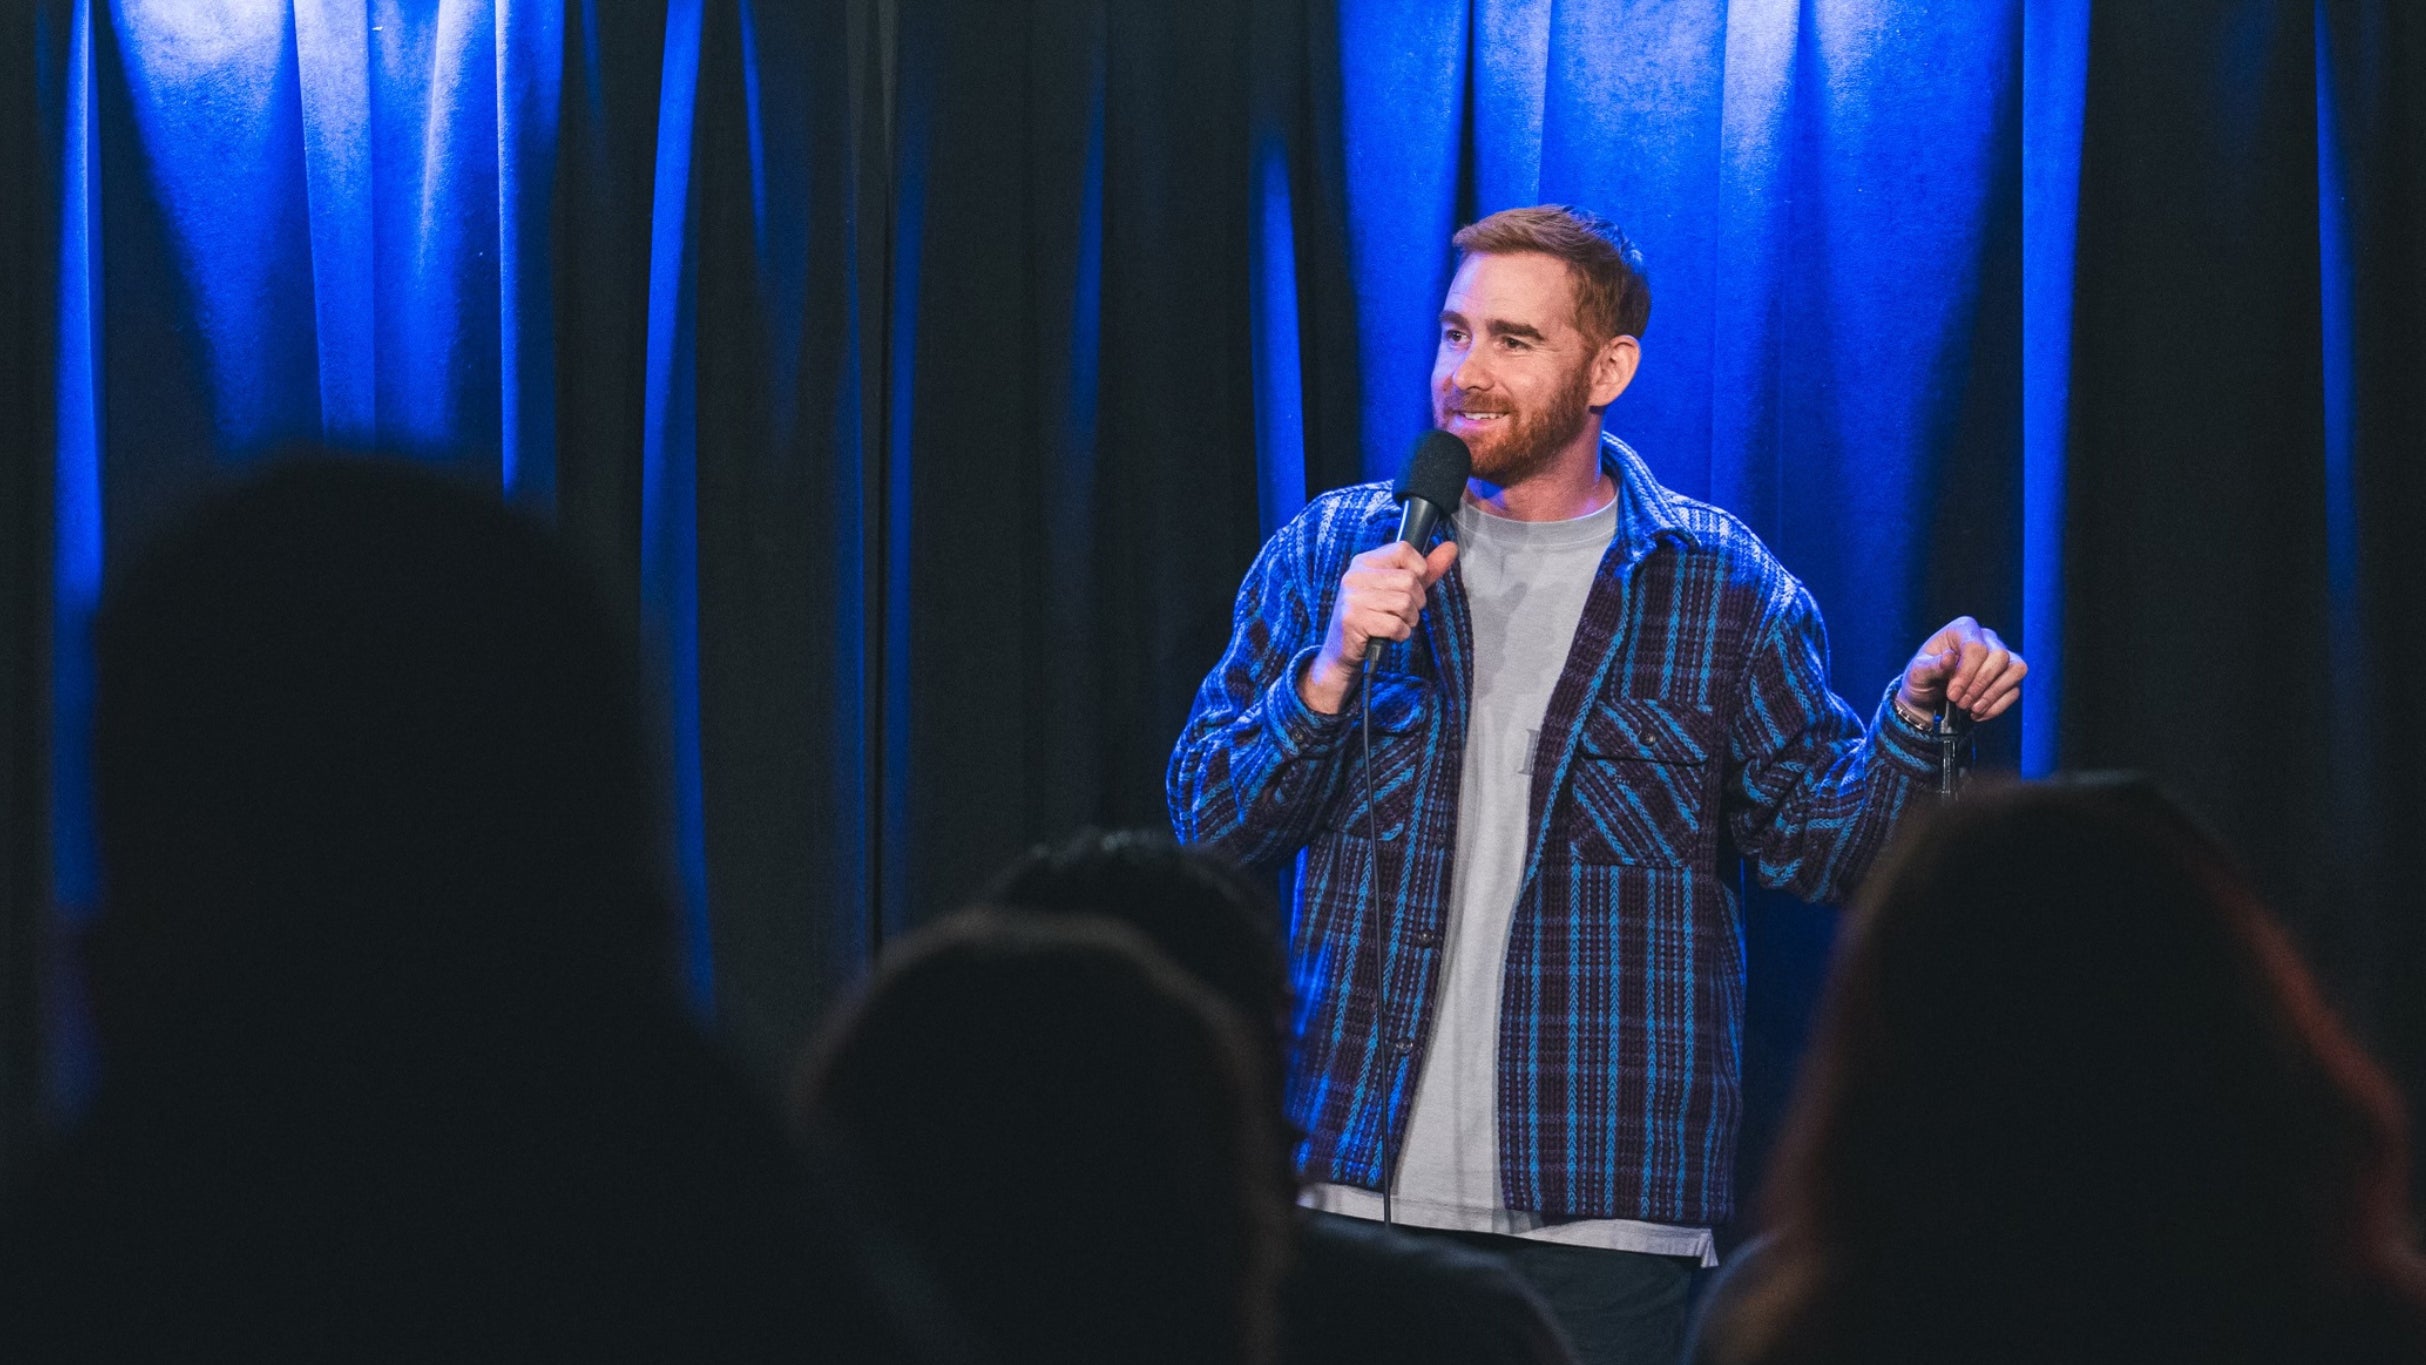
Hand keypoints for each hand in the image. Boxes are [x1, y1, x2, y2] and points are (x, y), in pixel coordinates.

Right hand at [1298, 540, 1459, 713]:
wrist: (1343, 652)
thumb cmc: (1375, 618)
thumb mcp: (1401, 589)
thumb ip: (1426, 570)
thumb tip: (1451, 548)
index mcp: (1365, 562)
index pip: (1404, 550)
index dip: (1418, 570)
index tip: (1410, 587)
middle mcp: (1356, 575)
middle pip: (1409, 580)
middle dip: (1417, 602)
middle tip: (1402, 612)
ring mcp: (1353, 597)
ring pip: (1405, 603)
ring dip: (1409, 620)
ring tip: (1395, 623)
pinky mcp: (1353, 619)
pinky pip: (1395, 625)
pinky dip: (1400, 634)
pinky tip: (1389, 635)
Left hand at [1898, 616, 2025, 723]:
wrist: (1929, 698)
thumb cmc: (1923, 679)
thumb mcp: (1917, 673)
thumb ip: (1931, 666)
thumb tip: (1949, 657)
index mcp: (1962, 629)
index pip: (1975, 646)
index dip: (1966, 673)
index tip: (1952, 694)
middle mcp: (1986, 638)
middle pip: (1999, 656)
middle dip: (1979, 685)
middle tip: (1959, 702)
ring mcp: (2001, 657)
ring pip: (2016, 669)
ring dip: (1993, 694)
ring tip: (1971, 708)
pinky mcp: (2009, 676)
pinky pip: (2015, 689)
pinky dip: (1997, 706)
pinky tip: (1979, 713)